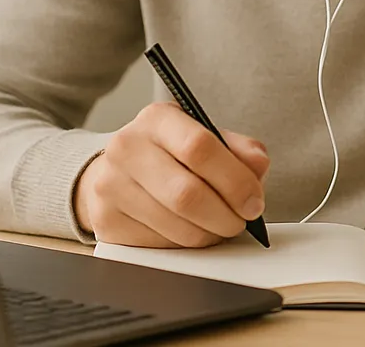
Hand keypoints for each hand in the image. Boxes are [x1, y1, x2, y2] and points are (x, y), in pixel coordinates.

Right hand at [74, 101, 269, 247]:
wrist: (114, 170)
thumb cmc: (169, 154)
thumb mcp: (203, 136)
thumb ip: (237, 149)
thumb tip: (258, 165)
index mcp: (157, 119)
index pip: (200, 147)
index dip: (235, 180)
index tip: (254, 201)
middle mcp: (127, 147)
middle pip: (187, 194)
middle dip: (225, 216)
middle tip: (240, 221)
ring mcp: (111, 185)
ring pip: (176, 226)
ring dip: (209, 234)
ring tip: (217, 226)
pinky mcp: (106, 220)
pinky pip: (159, 245)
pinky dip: (184, 245)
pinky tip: (189, 231)